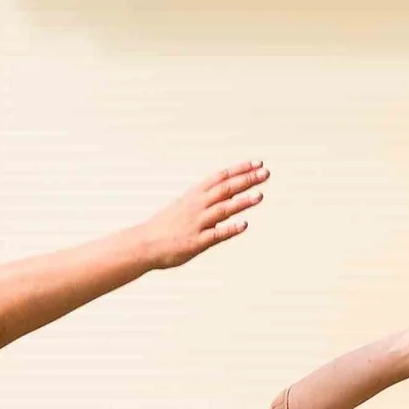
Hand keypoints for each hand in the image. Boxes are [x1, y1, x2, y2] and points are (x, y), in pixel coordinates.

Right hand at [140, 161, 266, 269]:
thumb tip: (231, 194)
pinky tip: (243, 225)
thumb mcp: (185, 206)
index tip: (257, 163)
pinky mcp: (196, 242)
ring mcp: (197, 223)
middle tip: (265, 172)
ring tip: (260, 195)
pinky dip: (230, 229)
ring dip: (242, 202)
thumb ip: (208, 200)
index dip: (239, 169)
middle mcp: (197, 206)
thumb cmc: (166, 226)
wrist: (143, 244)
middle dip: (246, 180)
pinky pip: (215, 234)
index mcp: (194, 195)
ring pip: (222, 209)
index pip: (220, 177)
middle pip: (225, 189)